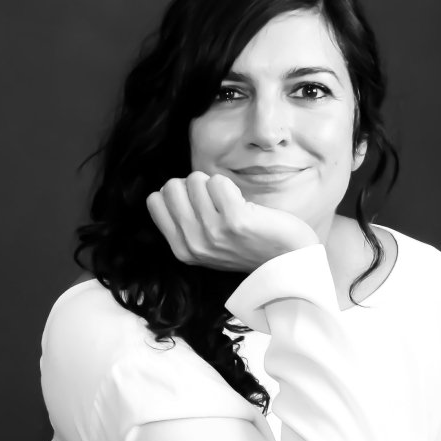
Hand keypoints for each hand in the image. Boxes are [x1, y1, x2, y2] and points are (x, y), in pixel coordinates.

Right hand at [146, 172, 318, 272]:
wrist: (285, 260)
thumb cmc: (248, 245)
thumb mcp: (207, 244)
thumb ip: (184, 223)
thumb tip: (167, 189)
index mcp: (182, 250)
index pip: (155, 201)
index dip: (177, 194)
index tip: (198, 205)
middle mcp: (194, 244)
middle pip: (171, 187)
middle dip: (193, 185)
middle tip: (216, 202)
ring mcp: (213, 233)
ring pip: (194, 180)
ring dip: (214, 184)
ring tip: (231, 204)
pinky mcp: (235, 221)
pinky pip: (218, 181)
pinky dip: (229, 185)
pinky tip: (242, 204)